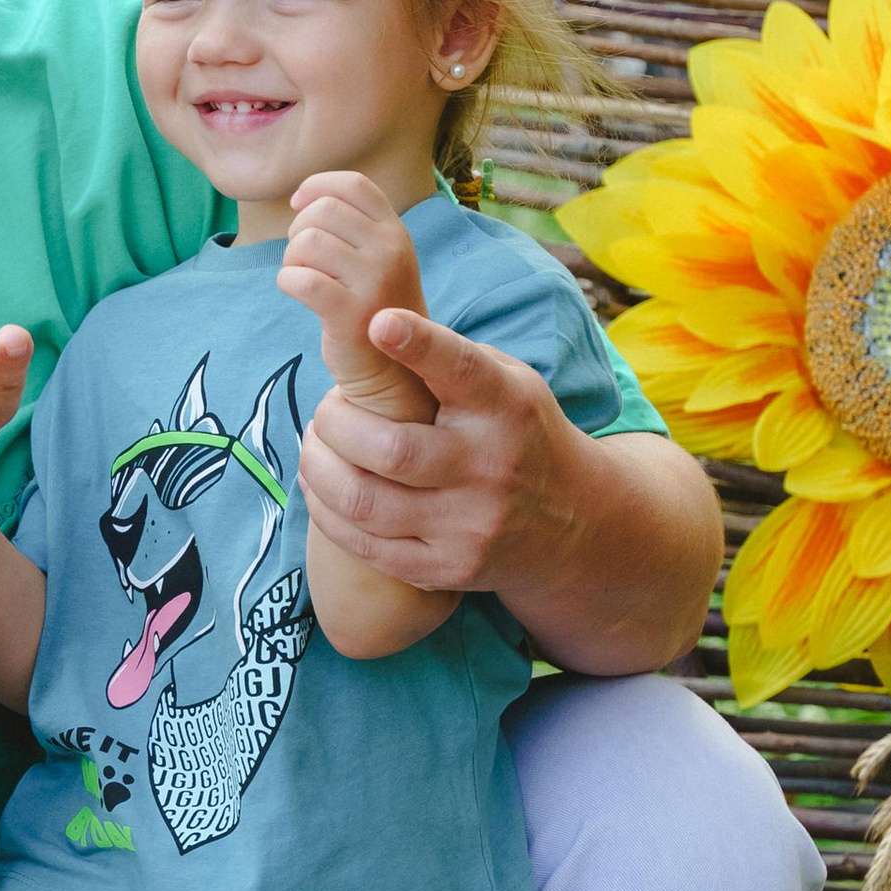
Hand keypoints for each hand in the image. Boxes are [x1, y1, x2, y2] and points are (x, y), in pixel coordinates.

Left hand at [276, 171, 430, 411]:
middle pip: (322, 211)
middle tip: (303, 260)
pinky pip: (300, 279)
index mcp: (396, 233)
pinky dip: (288, 282)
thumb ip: (352, 227)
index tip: (297, 203)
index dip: (318, 186)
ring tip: (303, 280)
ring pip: (307, 242)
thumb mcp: (377, 261)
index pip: (353, 184)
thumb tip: (301, 196)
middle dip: (298, 231)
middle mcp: (391, 251)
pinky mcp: (351, 313)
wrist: (395, 376)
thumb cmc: (375, 313)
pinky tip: (296, 293)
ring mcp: (374, 281)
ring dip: (291, 259)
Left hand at [299, 308, 576, 596]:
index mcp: (506, 405)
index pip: (462, 371)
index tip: (378, 323)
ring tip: (315, 446)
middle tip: (326, 410)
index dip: (419, 346)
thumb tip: (373, 326)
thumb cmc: (519, 432)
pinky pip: (366, 546)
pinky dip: (327, 513)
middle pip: (391, 449)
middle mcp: (490, 466)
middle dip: (335, 423)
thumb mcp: (510, 383)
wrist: (574, 522)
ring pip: (365, 501)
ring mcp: (469, 524)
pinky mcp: (447, 568)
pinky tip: (323, 489)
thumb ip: (451, 359)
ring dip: (318, 469)